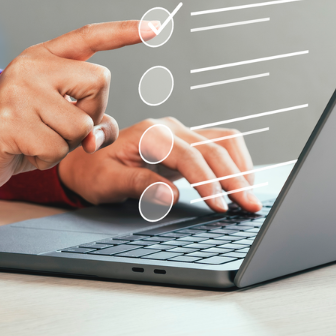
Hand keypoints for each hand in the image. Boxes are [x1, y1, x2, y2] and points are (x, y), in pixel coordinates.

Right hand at [0, 20, 155, 192]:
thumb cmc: (22, 131)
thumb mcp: (60, 118)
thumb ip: (91, 119)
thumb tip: (98, 137)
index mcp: (44, 56)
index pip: (89, 36)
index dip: (123, 32)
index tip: (156, 27)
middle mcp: (31, 66)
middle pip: (100, 83)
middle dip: (92, 112)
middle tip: (61, 125)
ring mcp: (18, 91)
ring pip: (81, 124)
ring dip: (67, 145)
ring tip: (39, 139)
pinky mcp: (9, 121)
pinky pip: (57, 149)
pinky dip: (48, 160)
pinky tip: (26, 151)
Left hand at [58, 118, 259, 212]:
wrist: (85, 161)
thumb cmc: (92, 172)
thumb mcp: (107, 182)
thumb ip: (139, 186)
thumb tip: (170, 195)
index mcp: (151, 134)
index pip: (191, 157)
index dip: (208, 183)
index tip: (220, 206)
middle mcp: (170, 129)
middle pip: (214, 149)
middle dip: (235, 179)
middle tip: (249, 206)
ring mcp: (182, 133)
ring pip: (224, 142)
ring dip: (241, 168)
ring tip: (250, 196)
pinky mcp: (188, 143)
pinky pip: (221, 146)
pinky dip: (236, 163)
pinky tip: (240, 184)